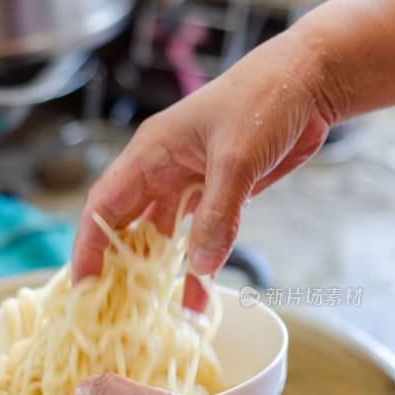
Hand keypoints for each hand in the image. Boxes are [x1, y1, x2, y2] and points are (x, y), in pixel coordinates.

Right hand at [71, 29, 332, 309]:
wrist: (309, 81)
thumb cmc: (264, 98)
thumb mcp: (237, 157)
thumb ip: (218, 213)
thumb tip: (199, 266)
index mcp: (150, 153)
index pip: (103, 206)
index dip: (89, 247)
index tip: (84, 285)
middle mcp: (162, 171)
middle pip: (125, 225)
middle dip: (116, 266)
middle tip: (111, 308)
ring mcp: (189, 185)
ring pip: (161, 237)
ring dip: (157, 272)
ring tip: (150, 313)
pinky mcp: (217, 196)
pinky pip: (199, 238)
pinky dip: (197, 267)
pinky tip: (197, 297)